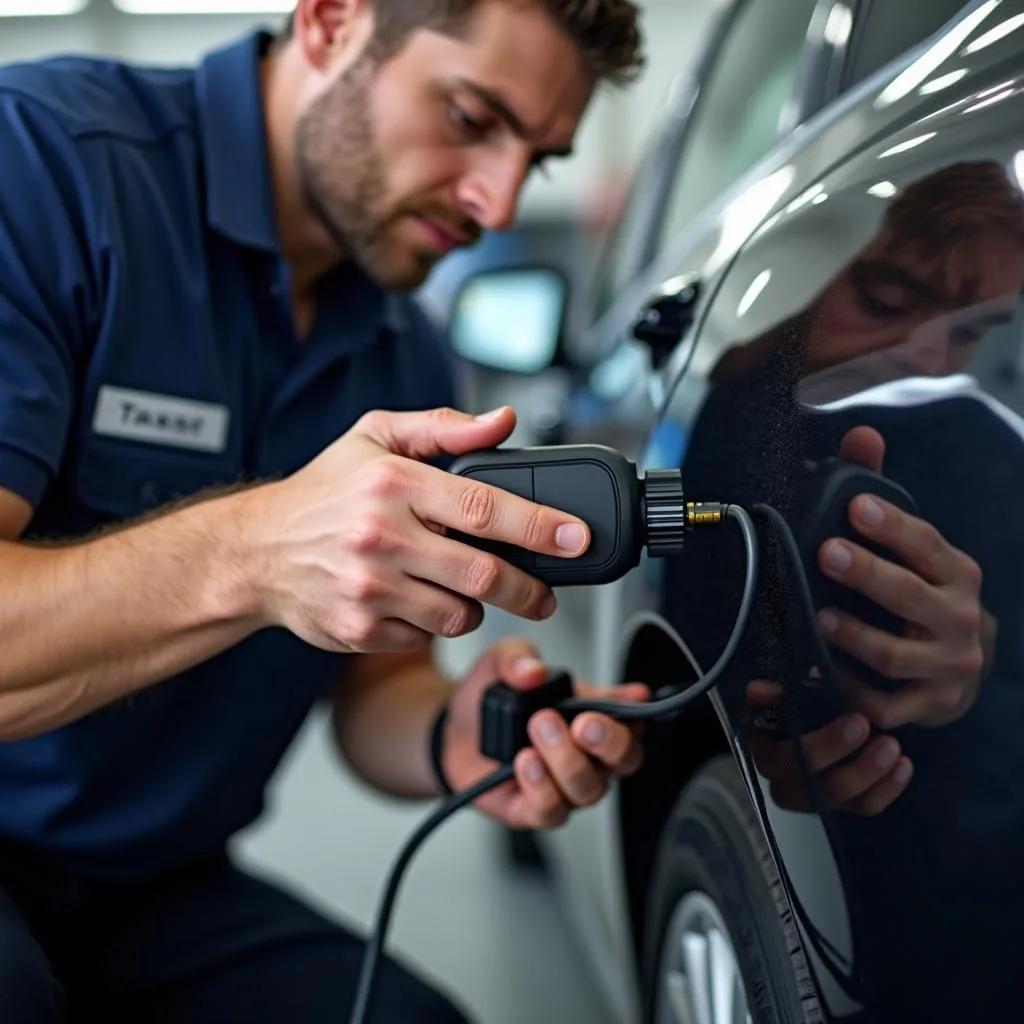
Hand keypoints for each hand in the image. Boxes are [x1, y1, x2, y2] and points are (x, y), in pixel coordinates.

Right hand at [247, 406, 590, 652]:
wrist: (256, 551)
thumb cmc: (323, 492)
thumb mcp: (375, 437)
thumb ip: (443, 426)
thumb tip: (503, 422)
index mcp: (392, 485)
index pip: (483, 507)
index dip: (539, 526)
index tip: (575, 537)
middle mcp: (380, 538)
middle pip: (484, 574)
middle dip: (530, 589)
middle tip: (545, 593)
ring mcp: (369, 590)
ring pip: (460, 614)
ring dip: (478, 606)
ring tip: (467, 588)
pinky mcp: (360, 630)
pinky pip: (425, 637)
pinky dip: (435, 623)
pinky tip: (419, 600)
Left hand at [442, 638, 648, 828]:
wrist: (454, 730)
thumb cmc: (491, 697)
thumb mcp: (502, 662)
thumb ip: (518, 658)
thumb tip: (533, 671)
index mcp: (592, 715)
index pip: (633, 720)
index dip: (638, 712)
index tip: (633, 698)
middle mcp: (587, 755)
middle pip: (625, 760)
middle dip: (610, 741)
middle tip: (583, 722)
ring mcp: (564, 785)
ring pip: (589, 788)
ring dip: (567, 759)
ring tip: (539, 729)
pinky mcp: (534, 809)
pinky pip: (551, 810)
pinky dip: (541, 786)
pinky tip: (525, 762)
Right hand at [744, 680, 912, 814]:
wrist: (838, 717)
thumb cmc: (807, 702)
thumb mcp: (793, 693)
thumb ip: (776, 695)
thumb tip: (756, 691)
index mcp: (763, 750)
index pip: (779, 757)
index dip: (815, 744)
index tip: (854, 719)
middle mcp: (782, 779)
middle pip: (807, 780)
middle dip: (839, 755)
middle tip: (871, 729)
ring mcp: (814, 796)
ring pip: (837, 795)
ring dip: (867, 772)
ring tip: (894, 747)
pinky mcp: (843, 805)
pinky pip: (864, 806)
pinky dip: (887, 789)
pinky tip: (905, 767)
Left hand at [816, 426, 993, 727]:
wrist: (963, 662)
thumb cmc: (925, 593)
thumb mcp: (915, 550)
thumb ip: (883, 492)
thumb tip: (861, 434)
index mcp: (957, 573)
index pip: (926, 544)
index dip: (892, 525)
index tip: (854, 505)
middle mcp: (960, 618)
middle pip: (911, 598)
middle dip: (868, 575)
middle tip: (825, 552)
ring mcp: (949, 667)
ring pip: (897, 656)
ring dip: (855, 637)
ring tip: (817, 616)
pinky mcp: (931, 706)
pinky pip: (886, 704)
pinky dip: (852, 690)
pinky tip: (821, 671)